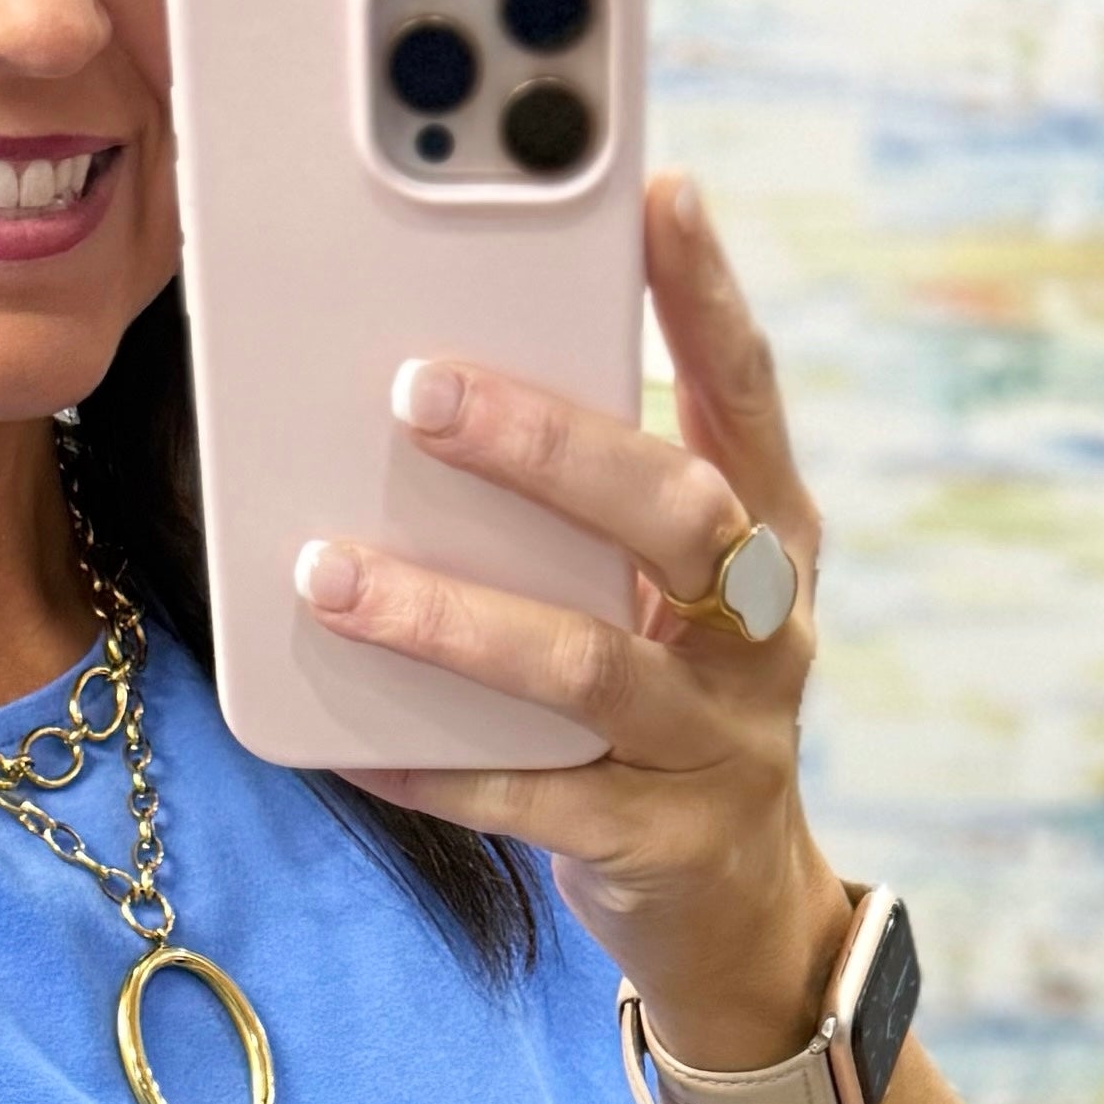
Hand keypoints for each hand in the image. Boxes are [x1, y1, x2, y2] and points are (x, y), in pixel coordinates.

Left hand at [291, 169, 849, 1072]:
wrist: (737, 910)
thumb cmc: (672, 704)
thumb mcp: (666, 592)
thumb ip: (598, 501)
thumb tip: (441, 375)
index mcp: (773, 540)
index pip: (747, 398)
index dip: (709, 296)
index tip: (657, 192)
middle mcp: (765, 634)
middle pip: (681, 516)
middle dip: (551, 447)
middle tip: (420, 389)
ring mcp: (717, 745)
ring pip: (588, 667)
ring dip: (452, 616)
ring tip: (330, 575)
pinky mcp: (654, 846)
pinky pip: (533, 801)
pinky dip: (434, 767)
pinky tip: (345, 740)